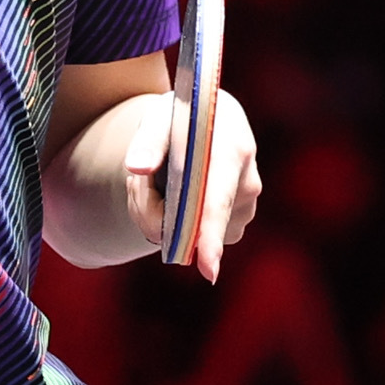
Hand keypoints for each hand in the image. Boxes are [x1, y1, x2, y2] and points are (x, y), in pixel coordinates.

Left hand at [122, 88, 261, 280]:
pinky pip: (195, 239)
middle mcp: (247, 184)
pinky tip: (172, 195)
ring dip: (159, 215)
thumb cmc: (186, 114)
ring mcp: (244, 208)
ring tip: (156, 178)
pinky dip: (172, 224)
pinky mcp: (235, 223)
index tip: (208, 271)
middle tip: (138, 179)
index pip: (219, 201)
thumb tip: (137, 168)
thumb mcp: (163, 114)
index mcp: (233, 151)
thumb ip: (150, 139)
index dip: (210, 236)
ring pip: (189, 234)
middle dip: (153, 210)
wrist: (212, 117)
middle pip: (192, 223)